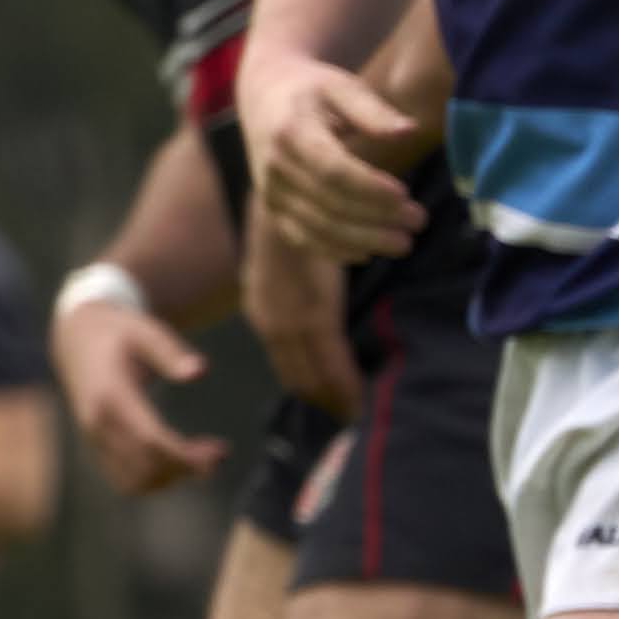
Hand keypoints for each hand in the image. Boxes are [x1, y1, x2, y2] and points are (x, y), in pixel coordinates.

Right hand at [54, 293, 224, 492]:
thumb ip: (170, 351)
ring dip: (171, 478)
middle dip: (185, 468)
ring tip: (202, 458)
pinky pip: (125, 479)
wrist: (77, 338)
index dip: (186, 456)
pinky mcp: (97, 446)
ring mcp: (94, 438)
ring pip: (134, 481)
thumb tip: (200, 371)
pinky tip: (178, 459)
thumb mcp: (145, 330)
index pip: (150, 441)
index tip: (219, 452)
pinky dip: (155, 478)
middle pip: (145, 467)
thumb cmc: (118, 332)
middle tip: (219, 452)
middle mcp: (97, 424)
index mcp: (110, 396)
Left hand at [242, 218, 362, 417]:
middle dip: (322, 398)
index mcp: (262, 313)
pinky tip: (356, 401)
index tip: (329, 406)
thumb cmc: (302, 231)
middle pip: (298, 375)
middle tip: (347, 419)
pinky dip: (345, 384)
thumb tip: (316, 320)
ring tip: (354, 415)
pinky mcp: (315, 315)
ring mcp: (291, 321)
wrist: (294, 199)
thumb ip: (300, 300)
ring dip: (335, 397)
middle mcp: (270, 323)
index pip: (287, 363)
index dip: (308, 387)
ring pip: (314, 374)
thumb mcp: (294, 272)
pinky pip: (331, 361)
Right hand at [243, 51, 429, 265]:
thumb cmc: (311, 89)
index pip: (332, 169)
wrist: (262, 97)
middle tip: (419, 221)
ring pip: (317, 227)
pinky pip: (302, 238)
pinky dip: (335, 250)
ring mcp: (271, 193)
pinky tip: (368, 253)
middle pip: (328, 204)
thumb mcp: (341, 85)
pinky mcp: (273, 209)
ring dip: (363, 240)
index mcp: (291, 132)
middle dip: (377, 218)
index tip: (406, 194)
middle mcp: (275, 167)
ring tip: (404, 244)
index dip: (369, 187)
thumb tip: (408, 131)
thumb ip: (373, 109)